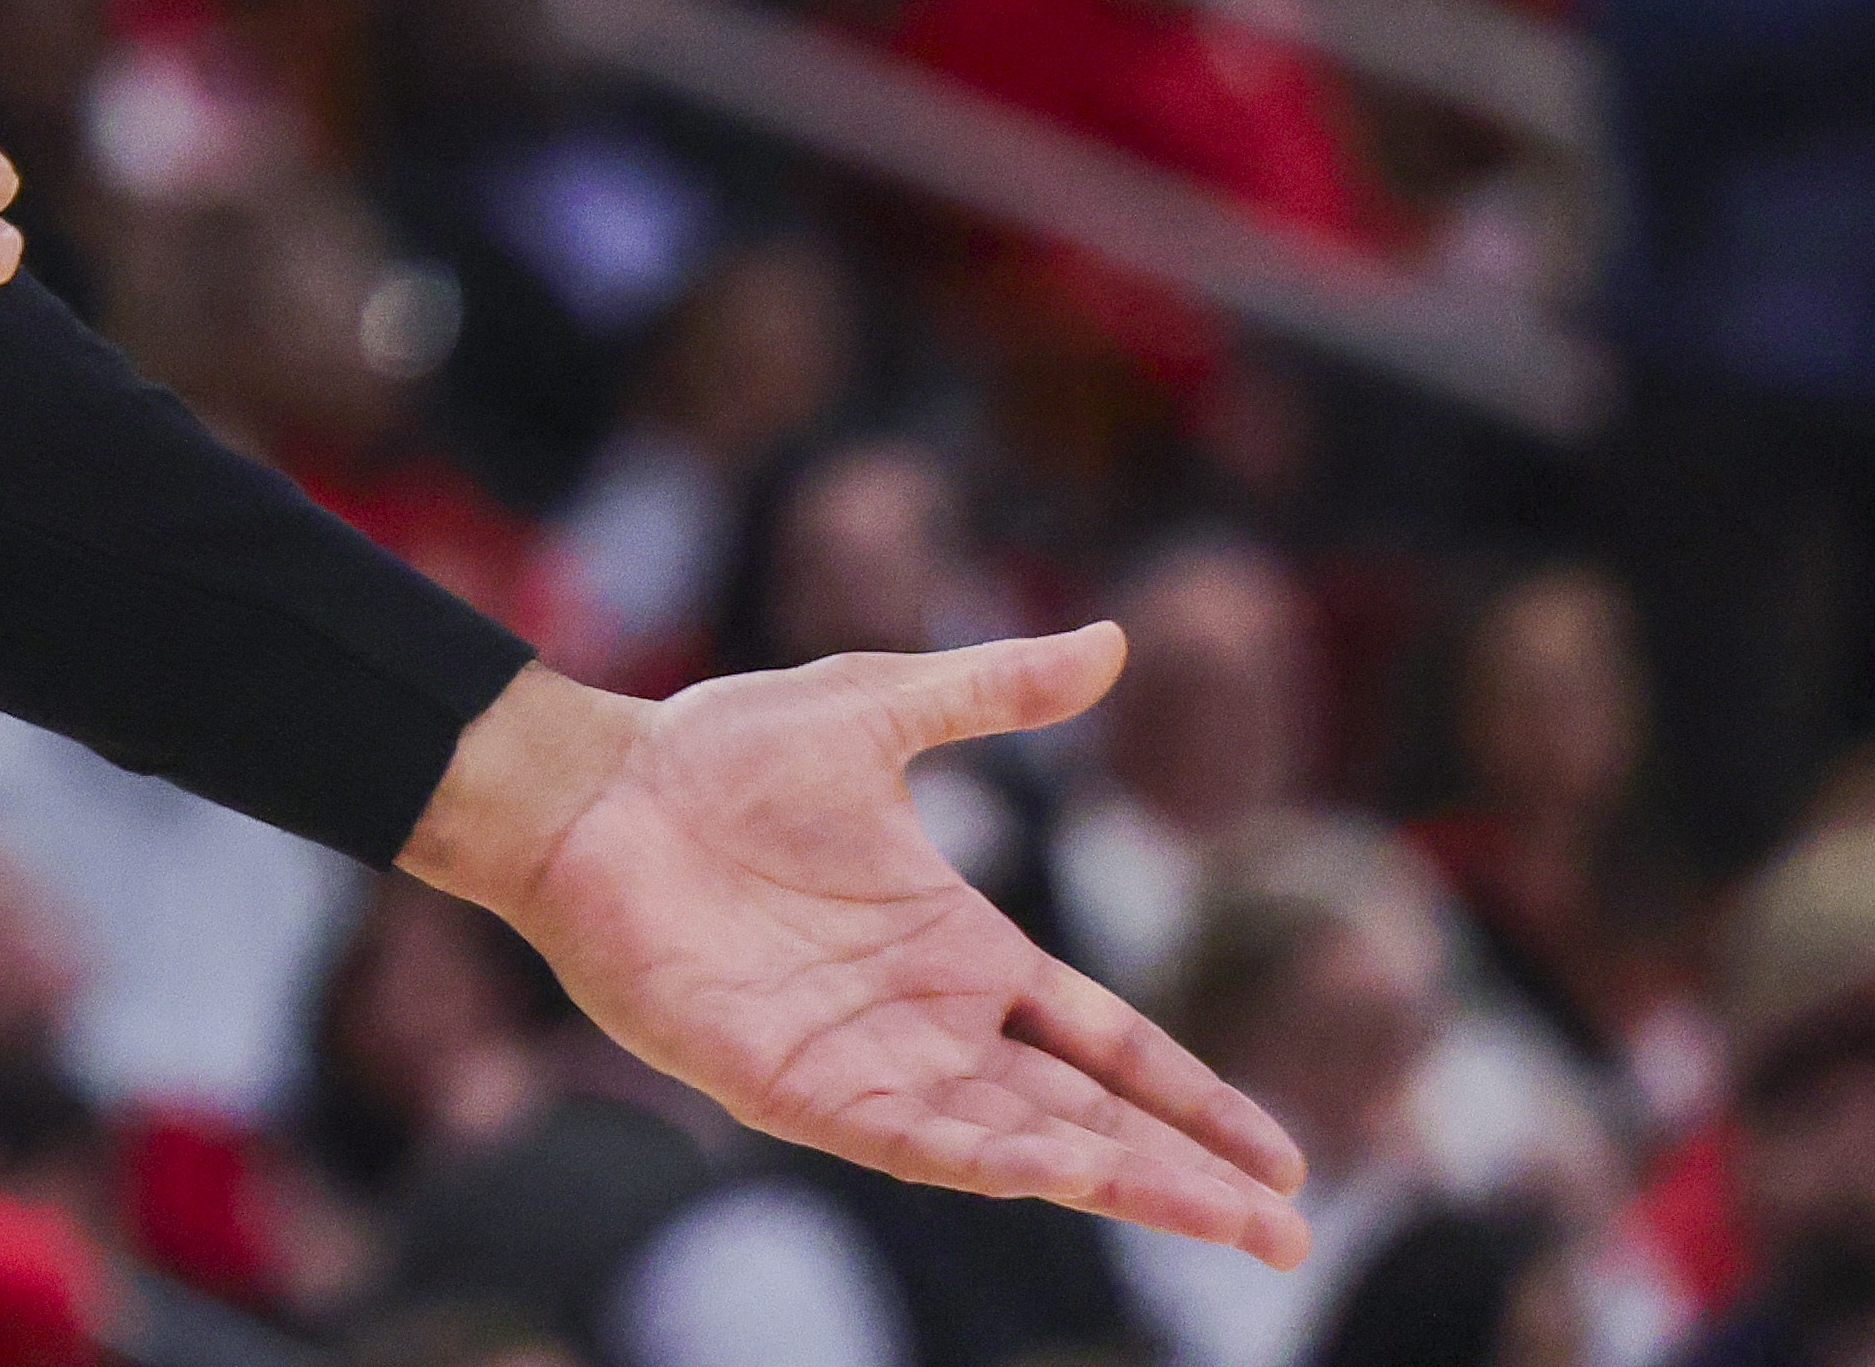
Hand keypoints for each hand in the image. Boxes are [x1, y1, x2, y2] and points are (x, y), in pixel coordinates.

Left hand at [402, 641, 1314, 1265]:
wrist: (589, 787)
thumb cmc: (713, 750)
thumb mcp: (877, 709)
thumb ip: (993, 689)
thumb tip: (1114, 639)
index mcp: (961, 949)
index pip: (1105, 1039)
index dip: (1190, 1096)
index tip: (1280, 1157)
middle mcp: (927, 1022)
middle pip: (1083, 1115)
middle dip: (1183, 1175)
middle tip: (1285, 1237)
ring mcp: (863, 1063)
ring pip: (1014, 1143)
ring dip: (1113, 1183)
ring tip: (1215, 1222)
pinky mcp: (788, 1087)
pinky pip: (905, 1141)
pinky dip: (985, 1162)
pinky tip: (1059, 1181)